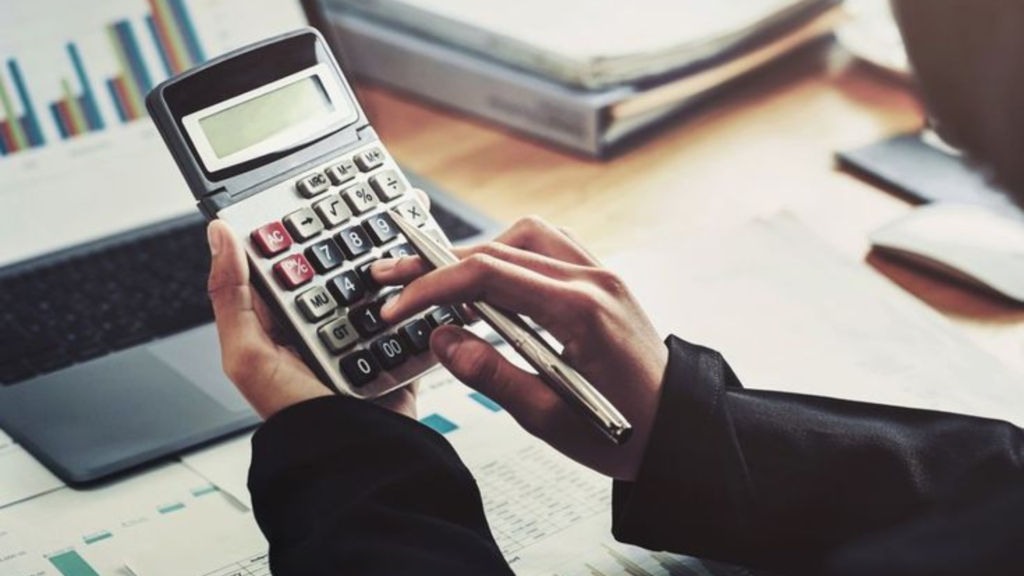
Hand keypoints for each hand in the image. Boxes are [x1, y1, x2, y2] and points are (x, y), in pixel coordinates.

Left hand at [205, 190, 433, 420]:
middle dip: (355, 233)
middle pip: (339, 263)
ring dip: (393, 256)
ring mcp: (361, 334)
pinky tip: (430, 268)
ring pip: (379, 281)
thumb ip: (232, 294)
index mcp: (281, 320)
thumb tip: (218, 234)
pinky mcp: (395, 348)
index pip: (287, 259)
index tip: (313, 192)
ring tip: (406, 225)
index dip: (297, 224)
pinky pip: (410, 311)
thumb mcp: (247, 355)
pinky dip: (420, 290)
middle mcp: (321, 323)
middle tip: (371, 198)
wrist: (354, 458)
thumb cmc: (295, 417)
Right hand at [373, 217, 668, 480]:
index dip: (433, 286)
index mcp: (581, 311)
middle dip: (441, 265)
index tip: (398, 306)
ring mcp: (601, 275)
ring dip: (480, 256)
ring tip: (445, 289)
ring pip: (525, 237)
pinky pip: (550, 248)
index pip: (490, 275)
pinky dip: (513, 257)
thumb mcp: (549, 419)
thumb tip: (441, 339)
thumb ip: (491, 375)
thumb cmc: (624, 434)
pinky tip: (494, 284)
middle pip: (501, 249)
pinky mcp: (602, 282)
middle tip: (395, 279)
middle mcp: (593, 280)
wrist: (681, 432)